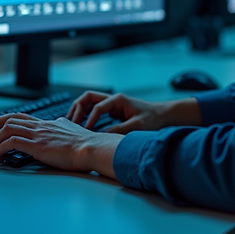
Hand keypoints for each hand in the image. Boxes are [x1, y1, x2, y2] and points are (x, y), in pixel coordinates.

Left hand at [0, 114, 120, 176]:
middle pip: (8, 118)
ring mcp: (38, 134)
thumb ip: (62, 126)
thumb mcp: (72, 129)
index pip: (20, 116)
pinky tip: (0, 157)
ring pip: (6, 128)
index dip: (5, 121)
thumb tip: (61, 124)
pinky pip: (11, 142)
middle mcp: (40, 125)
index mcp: (47, 122)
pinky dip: (1, 148)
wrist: (92, 148)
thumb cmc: (86, 144)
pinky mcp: (37, 145)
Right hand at [66, 91, 201, 132]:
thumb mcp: (137, 126)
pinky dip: (85, 114)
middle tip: (71, 121)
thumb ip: (120, 130)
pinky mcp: (112, 111)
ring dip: (79, 110)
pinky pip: (94, 109)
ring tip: (71, 122)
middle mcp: (113, 99)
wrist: (163, 116)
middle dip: (77, 108)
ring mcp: (112, 104)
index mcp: (118, 100)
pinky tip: (81, 125)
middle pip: (88, 97)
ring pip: (89, 102)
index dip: (90, 118)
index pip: (98, 106)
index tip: (86, 130)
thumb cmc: (153, 119)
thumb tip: (103, 135)